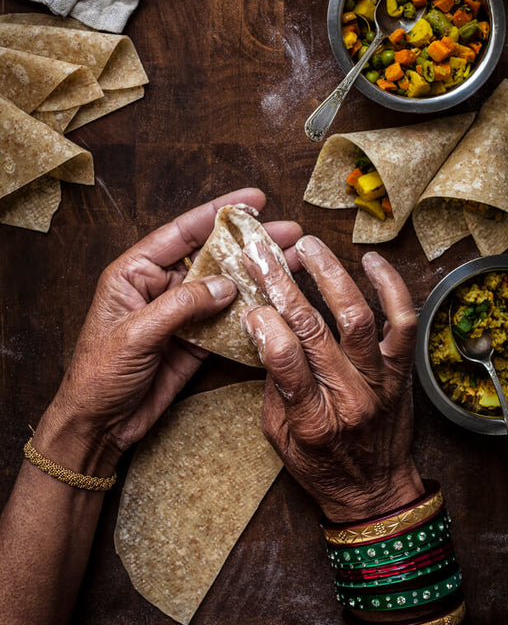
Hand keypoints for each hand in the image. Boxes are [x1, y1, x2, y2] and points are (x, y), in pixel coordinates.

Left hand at [34, 189, 301, 471]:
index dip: (218, 213)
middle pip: (212, 257)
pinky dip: (252, 314)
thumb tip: (226, 285)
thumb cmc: (99, 375)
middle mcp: (161, 287)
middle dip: (250, 244)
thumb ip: (181, 305)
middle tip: (288, 232)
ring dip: (258, 278)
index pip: (182, 233)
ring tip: (292, 262)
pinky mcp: (195, 342)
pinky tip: (277, 303)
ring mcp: (181, 315)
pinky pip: (228, 321)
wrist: (99, 425)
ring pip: (225, 288)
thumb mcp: (136, 334)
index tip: (253, 200)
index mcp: (136, 272)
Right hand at [242, 235, 423, 523]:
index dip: (265, 325)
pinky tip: (371, 261)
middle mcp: (350, 397)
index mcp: (312, 420)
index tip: (250, 304)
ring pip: (357, 316)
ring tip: (308, 246)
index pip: (285, 360)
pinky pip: (404, 322)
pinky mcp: (402, 371)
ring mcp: (380, 381)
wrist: (377, 491)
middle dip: (282, 285)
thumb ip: (273, 383)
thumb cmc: (322, 466)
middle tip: (261, 254)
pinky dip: (391, 287)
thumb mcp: (278, 436)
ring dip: (330, 275)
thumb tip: (264, 329)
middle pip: (314, 330)